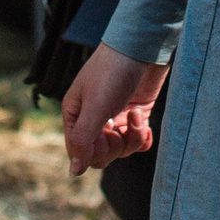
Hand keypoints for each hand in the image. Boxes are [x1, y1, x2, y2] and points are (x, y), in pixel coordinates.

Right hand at [61, 43, 167, 175]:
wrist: (142, 46)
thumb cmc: (113, 72)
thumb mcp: (95, 107)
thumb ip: (83, 140)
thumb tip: (74, 172)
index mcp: (75, 114)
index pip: (81, 152)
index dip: (95, 151)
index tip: (107, 133)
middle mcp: (93, 118)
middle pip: (102, 154)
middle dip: (116, 146)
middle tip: (122, 125)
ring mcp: (115, 117)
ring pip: (122, 149)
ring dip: (132, 136)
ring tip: (138, 114)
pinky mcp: (135, 114)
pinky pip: (136, 140)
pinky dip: (142, 137)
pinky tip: (145, 124)